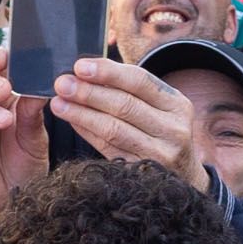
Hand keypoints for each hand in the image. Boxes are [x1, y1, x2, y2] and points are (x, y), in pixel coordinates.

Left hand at [52, 56, 194, 170]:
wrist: (183, 177)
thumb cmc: (162, 133)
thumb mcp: (160, 109)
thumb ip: (131, 91)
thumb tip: (86, 72)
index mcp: (178, 105)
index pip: (140, 81)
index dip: (108, 72)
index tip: (80, 66)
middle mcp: (174, 129)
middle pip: (125, 105)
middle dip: (89, 92)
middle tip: (62, 84)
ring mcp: (161, 154)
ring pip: (114, 129)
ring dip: (82, 114)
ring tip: (59, 103)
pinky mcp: (144, 174)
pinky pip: (109, 149)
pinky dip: (88, 134)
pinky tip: (73, 122)